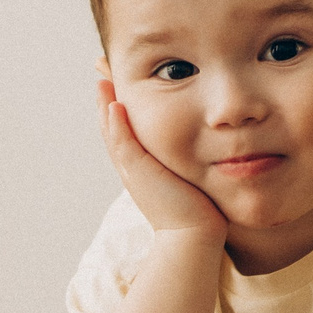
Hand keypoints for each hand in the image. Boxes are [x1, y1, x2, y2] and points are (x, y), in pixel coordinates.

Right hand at [97, 76, 226, 239]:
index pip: (126, 135)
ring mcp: (133, 170)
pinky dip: (117, 125)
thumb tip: (210, 150)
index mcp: (143, 170)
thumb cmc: (199, 211)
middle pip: (113, 130)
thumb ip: (193, 163)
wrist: (193, 235)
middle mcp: (133, 169)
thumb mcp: (191, 179)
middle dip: (107, 104)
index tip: (118, 90)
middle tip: (102, 77)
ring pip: (113, 134)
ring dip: (106, 107)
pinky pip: (124, 144)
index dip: (119, 114)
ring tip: (102, 82)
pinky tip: (116, 104)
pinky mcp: (139, 172)